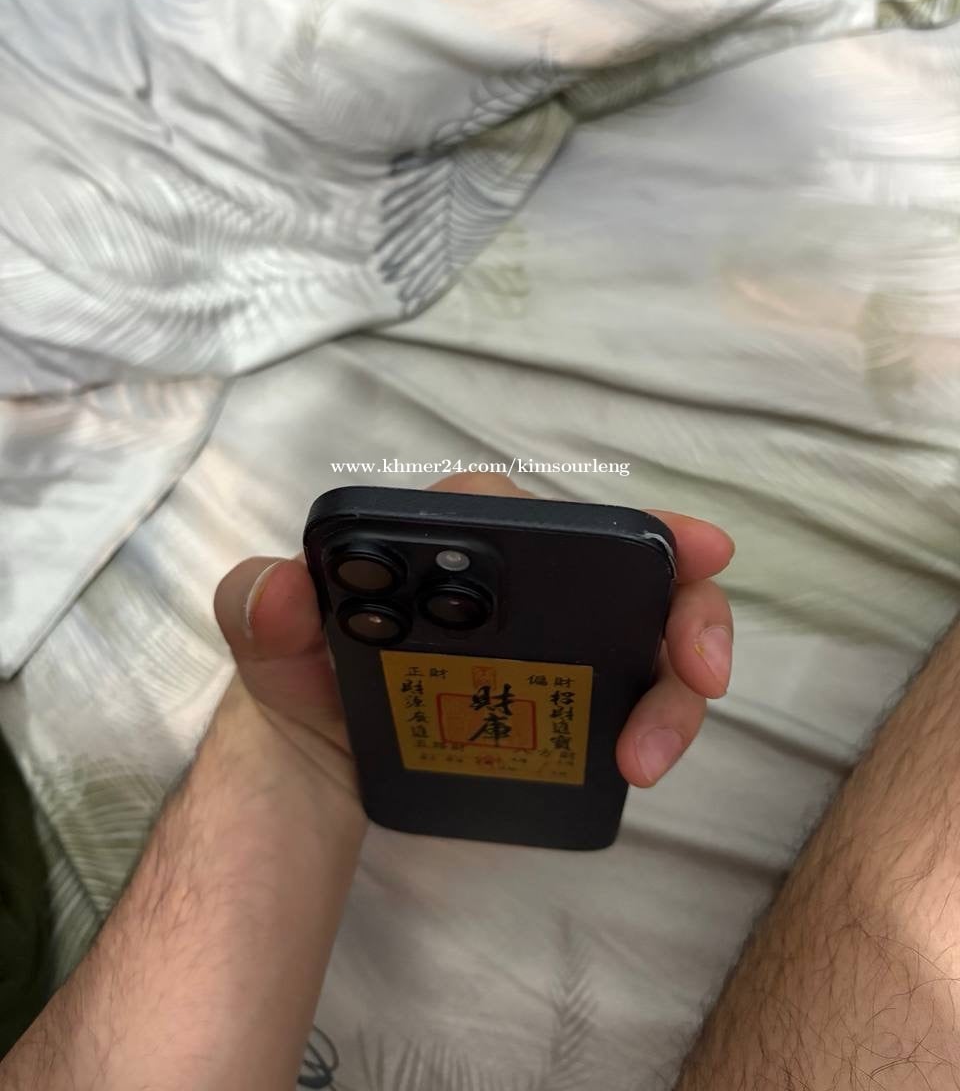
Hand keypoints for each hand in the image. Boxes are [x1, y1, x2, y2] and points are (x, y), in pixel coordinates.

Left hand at [215, 473, 733, 794]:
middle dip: (686, 609)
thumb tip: (287, 588)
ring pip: (648, 639)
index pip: (554, 516)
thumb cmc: (307, 678)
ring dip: (674, 689)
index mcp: (470, 543)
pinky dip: (655, 722)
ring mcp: (558, 643)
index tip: (696, 546)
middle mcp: (529, 583)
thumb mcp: (269, 641)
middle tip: (702, 672)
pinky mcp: (568, 701)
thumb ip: (260, 604)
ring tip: (648, 755)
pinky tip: (637, 762)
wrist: (321, 763)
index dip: (635, 521)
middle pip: (632, 574)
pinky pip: (633, 697)